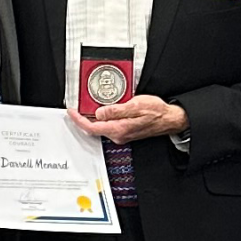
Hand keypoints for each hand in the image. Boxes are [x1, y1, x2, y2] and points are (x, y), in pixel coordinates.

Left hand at [67, 96, 186, 144]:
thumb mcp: (135, 105)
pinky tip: (101, 110)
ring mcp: (121, 134)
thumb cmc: (156, 112)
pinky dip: (101, 119)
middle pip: (93, 128)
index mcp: (118, 129)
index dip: (78, 120)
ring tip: (86, 107)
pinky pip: (108, 126)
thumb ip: (116, 110)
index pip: (92, 127)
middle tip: (74, 108)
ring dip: (92, 118)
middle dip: (82, 119)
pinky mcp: (125, 131)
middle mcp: (118, 135)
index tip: (71, 112)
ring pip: (101, 127)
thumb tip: (99, 113)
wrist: (169, 119)